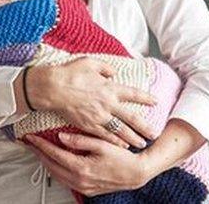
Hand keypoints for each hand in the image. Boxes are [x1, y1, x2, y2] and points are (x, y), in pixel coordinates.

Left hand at [25, 132, 148, 195]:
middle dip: (39, 153)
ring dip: (46, 162)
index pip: (54, 154)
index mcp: (82, 168)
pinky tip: (55, 162)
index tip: (31, 137)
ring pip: (56, 175)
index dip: (41, 145)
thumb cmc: (122, 157)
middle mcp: (80, 181)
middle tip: (30, 143)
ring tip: (39, 150)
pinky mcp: (87, 190)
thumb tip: (61, 136)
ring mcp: (83, 188)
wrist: (136, 173)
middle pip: (51, 166)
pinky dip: (57, 170)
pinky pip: (65, 181)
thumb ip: (80, 140)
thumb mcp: (101, 144)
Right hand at [28, 58, 155, 147]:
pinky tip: (122, 146)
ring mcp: (98, 117)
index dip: (146, 98)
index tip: (156, 102)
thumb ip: (105, 68)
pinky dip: (115, 142)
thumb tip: (113, 73)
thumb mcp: (90, 62)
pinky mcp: (88, 125)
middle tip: (155, 134)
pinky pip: (105, 136)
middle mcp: (107, 104)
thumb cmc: (70, 73)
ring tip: (142, 144)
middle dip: (145, 127)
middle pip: (131, 118)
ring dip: (132, 138)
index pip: (133, 94)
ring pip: (120, 130)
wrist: (53, 88)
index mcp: (110, 88)